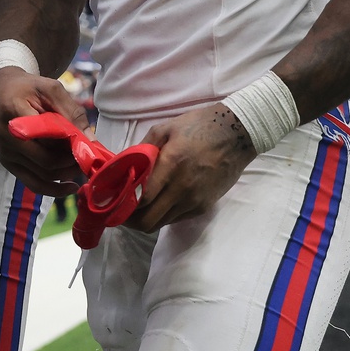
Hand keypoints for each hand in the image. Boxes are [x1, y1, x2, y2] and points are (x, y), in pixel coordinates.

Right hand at [0, 67, 85, 196]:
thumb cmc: (27, 88)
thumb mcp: (51, 88)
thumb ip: (72, 111)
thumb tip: (90, 140)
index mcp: (14, 112)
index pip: (46, 137)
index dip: (69, 144)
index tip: (85, 141)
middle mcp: (6, 137)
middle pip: (45, 161)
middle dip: (70, 162)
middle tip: (86, 155)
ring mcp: (6, 154)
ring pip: (41, 176)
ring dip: (65, 175)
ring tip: (80, 165)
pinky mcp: (8, 164)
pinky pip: (32, 183)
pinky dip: (53, 189)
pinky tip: (69, 186)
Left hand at [128, 103, 256, 231]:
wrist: (238, 134)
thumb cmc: (199, 126)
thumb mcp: (166, 128)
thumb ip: (143, 148)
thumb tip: (123, 166)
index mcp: (171, 166)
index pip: (141, 198)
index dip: (123, 205)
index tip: (111, 201)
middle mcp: (182, 189)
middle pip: (148, 221)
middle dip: (130, 220)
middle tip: (121, 210)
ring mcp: (195, 201)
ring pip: (161, 223)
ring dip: (146, 219)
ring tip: (137, 207)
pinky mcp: (204, 207)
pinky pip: (176, 219)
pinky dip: (163, 215)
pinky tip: (159, 202)